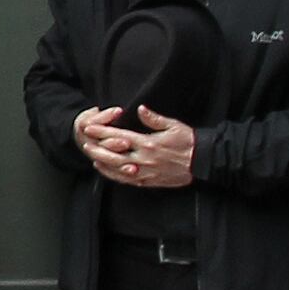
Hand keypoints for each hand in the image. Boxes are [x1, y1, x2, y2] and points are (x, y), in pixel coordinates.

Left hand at [79, 105, 195, 191]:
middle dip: (98, 149)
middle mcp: (144, 159)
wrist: (203, 161)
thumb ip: (153, 118)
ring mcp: (146, 172)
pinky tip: (108, 172)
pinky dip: (116, 176)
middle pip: (114, 155)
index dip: (102, 132)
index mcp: (148, 143)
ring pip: (119, 170)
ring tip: (93, 158)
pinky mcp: (150, 181)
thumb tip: (140, 108)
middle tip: (85, 144)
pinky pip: (129, 180)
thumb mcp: (173, 125)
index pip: (119, 136)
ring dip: (104, 164)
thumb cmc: (189, 141)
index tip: (90, 128)